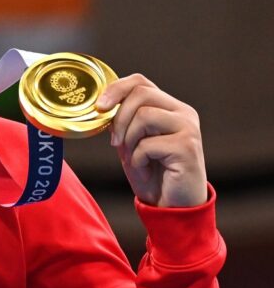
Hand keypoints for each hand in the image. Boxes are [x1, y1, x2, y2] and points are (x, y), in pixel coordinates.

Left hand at [96, 74, 206, 207]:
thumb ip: (121, 121)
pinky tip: (146, 168)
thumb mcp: (130, 142)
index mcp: (169, 107)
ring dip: (130, 139)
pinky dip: (138, 158)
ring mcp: (188, 128)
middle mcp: (183, 113)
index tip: (99, 107)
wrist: (171, 206)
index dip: (116, 89)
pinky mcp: (188, 147)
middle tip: (116, 143)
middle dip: (119, 118)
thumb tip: (101, 105)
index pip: (140, 82)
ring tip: (135, 157)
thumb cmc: (151, 173)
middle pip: (141, 94)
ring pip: (144, 115)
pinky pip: (149, 143)